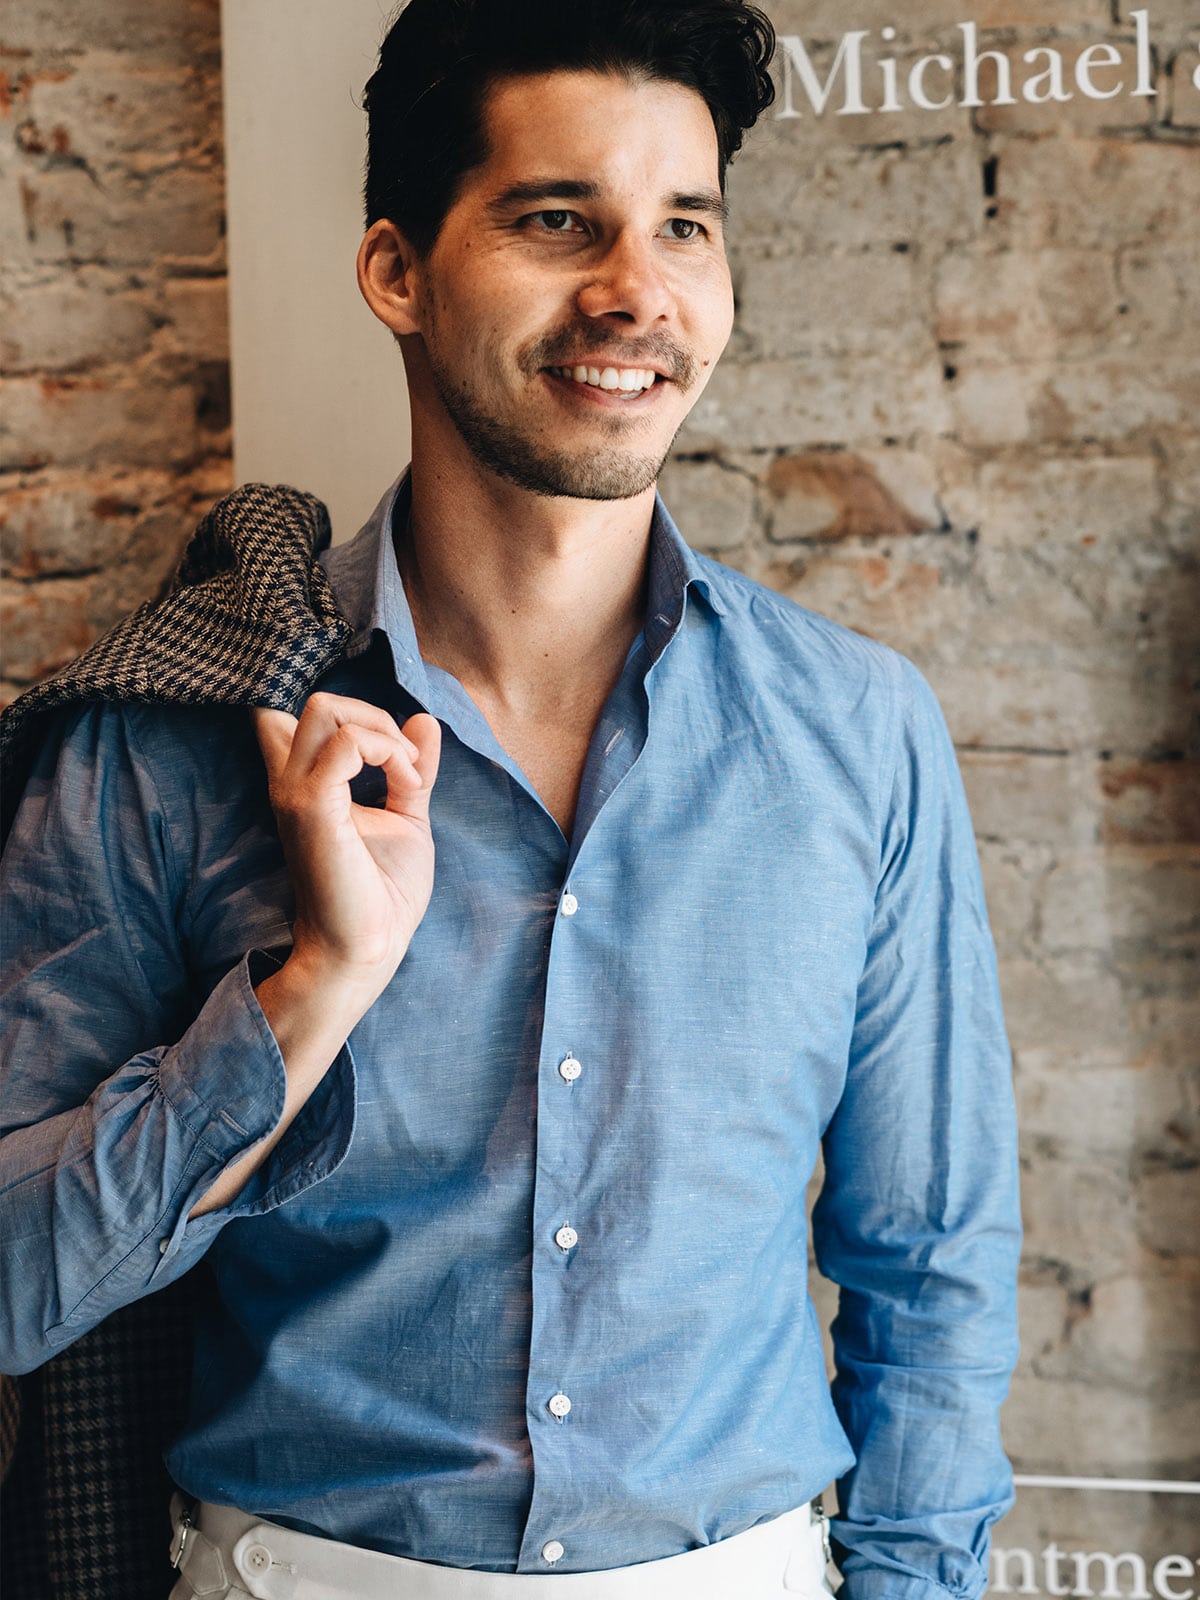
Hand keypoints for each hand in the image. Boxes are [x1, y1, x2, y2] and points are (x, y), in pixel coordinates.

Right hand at [253, 694, 440, 1008]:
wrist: (370, 946)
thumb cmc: (383, 894)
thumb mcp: (407, 817)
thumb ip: (412, 769)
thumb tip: (423, 719)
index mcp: (307, 784)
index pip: (296, 717)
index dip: (354, 717)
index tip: (395, 753)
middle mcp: (292, 782)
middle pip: (320, 703)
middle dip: (376, 718)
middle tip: (408, 765)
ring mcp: (296, 792)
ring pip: (326, 709)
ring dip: (383, 731)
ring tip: (410, 774)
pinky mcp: (312, 807)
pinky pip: (348, 744)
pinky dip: (388, 751)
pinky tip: (408, 783)